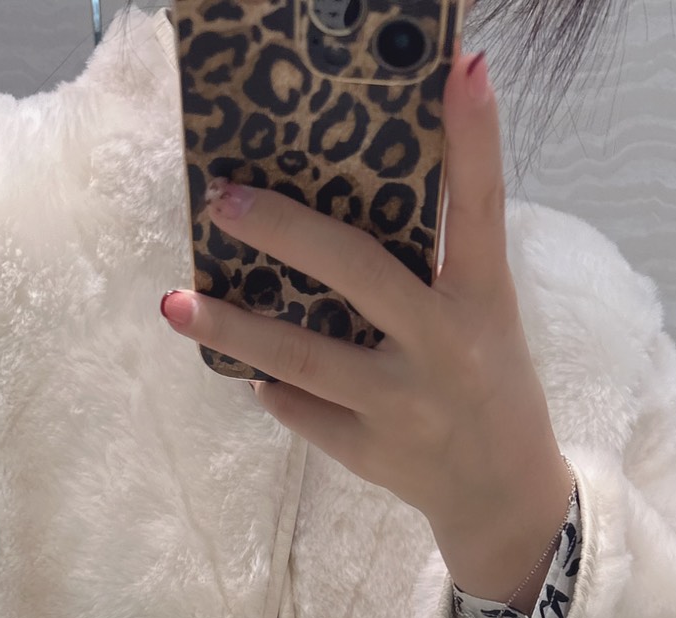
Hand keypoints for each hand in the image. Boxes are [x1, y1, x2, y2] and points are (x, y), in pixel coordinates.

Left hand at [158, 47, 573, 610]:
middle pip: (358, 272)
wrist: (500, 492)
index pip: (480, 206)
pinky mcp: (369, 452)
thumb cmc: (483, 378)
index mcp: (483, 298)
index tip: (460, 67)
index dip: (474, 137)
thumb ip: (433, 261)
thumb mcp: (481, 313)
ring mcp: (402, 404)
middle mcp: (444, 346)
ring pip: (304, 358)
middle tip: (223, 200)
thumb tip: (342, 200)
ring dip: (235, 328)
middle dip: (286, 231)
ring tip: (176, 304)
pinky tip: (248, 370)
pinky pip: (301, 410)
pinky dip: (272, 389)